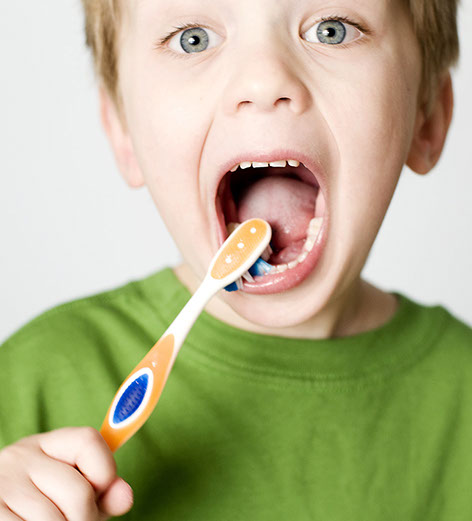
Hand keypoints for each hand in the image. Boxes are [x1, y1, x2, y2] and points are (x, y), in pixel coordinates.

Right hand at [0, 427, 132, 519]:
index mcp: (48, 443)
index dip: (105, 470)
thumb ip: (104, 490)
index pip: (88, 440)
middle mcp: (22, 456)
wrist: (0, 510)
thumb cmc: (43, 504)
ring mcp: (3, 483)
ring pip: (54, 520)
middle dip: (86, 517)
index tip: (101, 492)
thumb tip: (126, 496)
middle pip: (78, 491)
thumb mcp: (75, 490)